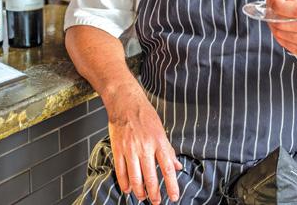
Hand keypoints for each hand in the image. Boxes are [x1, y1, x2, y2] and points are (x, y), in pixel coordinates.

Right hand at [104, 83, 182, 203]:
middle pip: (151, 177)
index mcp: (159, 142)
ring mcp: (130, 149)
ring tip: (143, 197)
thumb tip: (178, 166)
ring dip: (140, 191)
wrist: (125, 102)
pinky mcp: (118, 149)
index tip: (174, 197)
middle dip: (154, 193)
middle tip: (156, 202)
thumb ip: (168, 150)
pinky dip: (125, 183)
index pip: (168, 168)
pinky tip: (128, 189)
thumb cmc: (145, 115)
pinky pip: (121, 171)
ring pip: (135, 177)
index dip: (172, 185)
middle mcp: (145, 147)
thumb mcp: (161, 131)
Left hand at [266, 0, 296, 58]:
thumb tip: (280, 0)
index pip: (296, 10)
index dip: (279, 6)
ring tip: (276, 20)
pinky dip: (279, 36)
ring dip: (274, 26)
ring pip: (283, 35)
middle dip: (273, 16)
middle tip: (271, 11)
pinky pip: (285, 44)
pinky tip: (283, 29)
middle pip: (287, 24)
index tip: (271, 2)